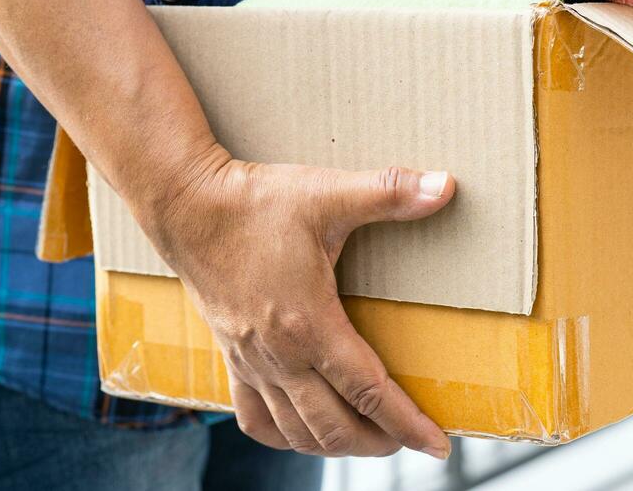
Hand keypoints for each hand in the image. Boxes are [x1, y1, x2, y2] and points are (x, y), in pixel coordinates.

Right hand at [144, 151, 455, 457]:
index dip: (408, 423)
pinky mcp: (231, 357)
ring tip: (371, 438)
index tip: (438, 446)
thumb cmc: (257, 202)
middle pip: (335, 427)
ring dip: (337, 444)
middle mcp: (279, 355)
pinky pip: (256, 419)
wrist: (186, 205)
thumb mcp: (329, 193)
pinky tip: (303, 431)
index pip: (369, 392)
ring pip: (297, 432)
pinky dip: (285, 436)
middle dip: (379, 442)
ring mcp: (252, 362)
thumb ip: (391, 192)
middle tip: (411, 439)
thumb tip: (446, 185)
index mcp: (309, 324)